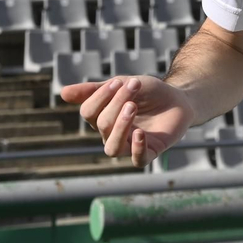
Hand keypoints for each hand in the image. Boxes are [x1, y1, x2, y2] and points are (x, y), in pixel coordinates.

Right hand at [59, 74, 194, 167]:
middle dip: (116, 103)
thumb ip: (95, 90)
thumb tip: (62, 93)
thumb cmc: (149, 93)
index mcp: (102, 118)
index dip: (100, 96)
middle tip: (134, 87)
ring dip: (120, 127)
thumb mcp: (124, 84)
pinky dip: (137, 148)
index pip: (88, 112)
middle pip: (102, 125)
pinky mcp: (150, 152)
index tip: (120, 82)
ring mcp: (130, 145)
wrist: (179, 98)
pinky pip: (138, 160)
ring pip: (112, 148)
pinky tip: (140, 133)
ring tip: (132, 107)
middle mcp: (112, 134)